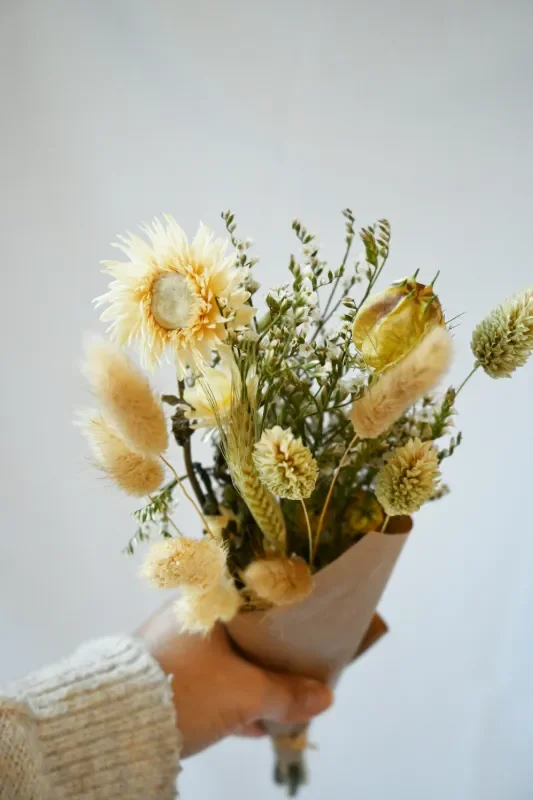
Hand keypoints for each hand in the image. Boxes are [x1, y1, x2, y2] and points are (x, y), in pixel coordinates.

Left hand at [138, 600, 332, 756]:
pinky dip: (234, 694)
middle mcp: (188, 615)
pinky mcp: (166, 675)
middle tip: (302, 665)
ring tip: (285, 699)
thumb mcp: (245, 694)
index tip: (309, 623)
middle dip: (273, 653)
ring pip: (228, 658)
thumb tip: (324, 698)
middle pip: (244, 629)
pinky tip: (256, 720)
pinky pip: (211, 679)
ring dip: (255, 678)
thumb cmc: (185, 689)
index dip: (285, 609)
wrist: (118, 725)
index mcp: (205, 600)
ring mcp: (175, 646)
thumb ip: (287, 694)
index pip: (254, 593)